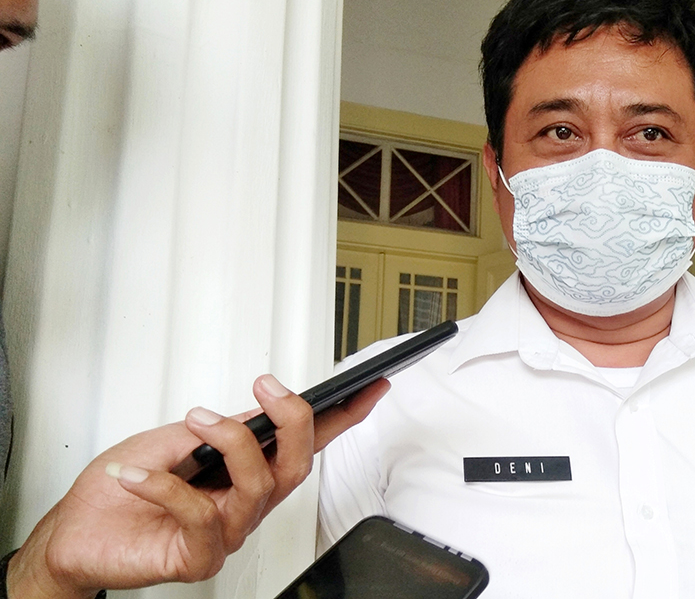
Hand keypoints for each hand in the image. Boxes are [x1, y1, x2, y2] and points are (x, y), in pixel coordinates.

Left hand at [6, 375, 389, 598]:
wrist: (73, 536)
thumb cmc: (116, 493)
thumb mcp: (167, 440)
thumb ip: (208, 428)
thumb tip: (244, 411)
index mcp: (245, 471)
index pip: (306, 443)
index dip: (344, 417)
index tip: (370, 386)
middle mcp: (245, 503)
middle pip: (297, 463)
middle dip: (292, 419)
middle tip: (268, 388)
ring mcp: (226, 532)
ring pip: (260, 484)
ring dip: (231, 442)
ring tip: (199, 421)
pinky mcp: (198, 558)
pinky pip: (200, 518)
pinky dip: (166, 488)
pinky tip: (138, 473)